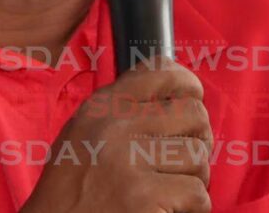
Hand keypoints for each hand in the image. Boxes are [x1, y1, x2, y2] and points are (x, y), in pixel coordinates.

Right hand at [20, 56, 212, 212]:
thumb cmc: (70, 191)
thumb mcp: (83, 134)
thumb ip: (121, 112)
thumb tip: (174, 100)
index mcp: (102, 107)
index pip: (160, 70)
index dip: (187, 84)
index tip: (192, 99)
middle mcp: (116, 126)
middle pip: (193, 114)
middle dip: (199, 139)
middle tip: (184, 160)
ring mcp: (131, 162)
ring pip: (198, 157)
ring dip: (193, 179)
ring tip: (170, 191)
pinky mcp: (145, 198)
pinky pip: (196, 194)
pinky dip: (191, 208)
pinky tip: (169, 210)